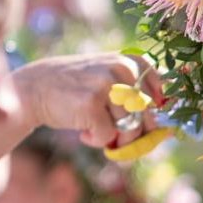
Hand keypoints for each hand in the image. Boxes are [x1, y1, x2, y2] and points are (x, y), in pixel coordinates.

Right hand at [12, 53, 164, 148]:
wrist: (36, 88)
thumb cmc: (80, 90)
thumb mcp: (112, 80)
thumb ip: (139, 96)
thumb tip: (166, 131)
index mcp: (134, 62)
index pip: (164, 96)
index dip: (156, 117)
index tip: (144, 125)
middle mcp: (123, 69)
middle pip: (148, 117)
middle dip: (134, 134)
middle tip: (117, 136)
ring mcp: (107, 84)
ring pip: (130, 129)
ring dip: (113, 138)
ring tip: (95, 128)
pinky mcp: (91, 103)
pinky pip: (107, 136)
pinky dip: (95, 140)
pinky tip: (82, 130)